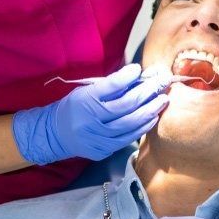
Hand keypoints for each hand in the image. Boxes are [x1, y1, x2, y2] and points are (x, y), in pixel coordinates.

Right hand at [13, 64, 169, 164]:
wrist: (55, 134)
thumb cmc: (75, 107)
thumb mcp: (87, 90)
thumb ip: (110, 86)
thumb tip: (138, 76)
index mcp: (85, 99)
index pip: (110, 86)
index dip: (127, 77)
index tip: (139, 68)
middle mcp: (91, 119)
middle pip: (126, 105)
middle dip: (148, 92)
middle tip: (163, 83)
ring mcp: (97, 137)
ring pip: (130, 123)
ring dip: (150, 110)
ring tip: (163, 100)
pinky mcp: (103, 149)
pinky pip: (127, 138)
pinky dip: (142, 127)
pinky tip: (152, 118)